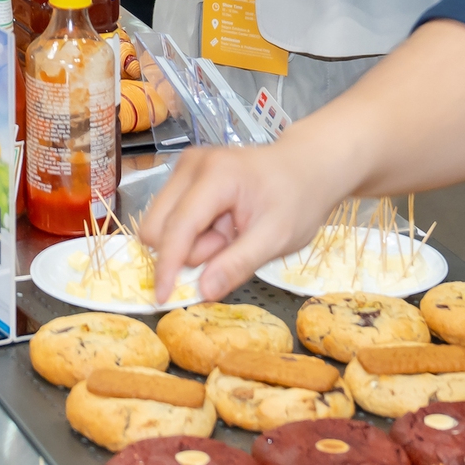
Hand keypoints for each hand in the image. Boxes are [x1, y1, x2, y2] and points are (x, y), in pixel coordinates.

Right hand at [138, 139, 354, 301]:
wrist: (306, 168)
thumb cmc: (297, 200)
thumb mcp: (277, 239)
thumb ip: (238, 264)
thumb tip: (202, 291)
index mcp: (215, 175)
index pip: (178, 227)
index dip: (168, 265)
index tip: (162, 298)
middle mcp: (190, 165)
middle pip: (158, 226)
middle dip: (188, 250)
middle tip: (228, 246)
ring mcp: (184, 167)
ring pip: (161, 225)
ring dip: (192, 243)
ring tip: (229, 235)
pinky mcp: (183, 176)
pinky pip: (171, 218)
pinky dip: (194, 234)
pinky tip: (223, 226)